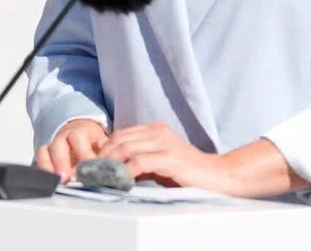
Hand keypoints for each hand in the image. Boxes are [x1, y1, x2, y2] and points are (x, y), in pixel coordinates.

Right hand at [35, 119, 108, 180]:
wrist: (82, 135)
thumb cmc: (94, 144)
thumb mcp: (104, 146)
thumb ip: (107, 157)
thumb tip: (113, 172)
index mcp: (80, 132)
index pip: (78, 137)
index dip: (82, 153)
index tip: (88, 169)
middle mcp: (63, 137)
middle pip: (57, 144)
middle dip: (61, 162)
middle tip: (66, 179)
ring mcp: (52, 147)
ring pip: (44, 152)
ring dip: (48, 168)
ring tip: (55, 184)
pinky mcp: (45, 158)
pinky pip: (38, 162)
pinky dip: (41, 173)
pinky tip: (47, 184)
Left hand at [98, 123, 237, 193]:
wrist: (219, 175)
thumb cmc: (187, 172)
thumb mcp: (159, 161)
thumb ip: (139, 160)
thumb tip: (113, 169)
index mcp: (155, 129)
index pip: (120, 134)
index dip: (103, 149)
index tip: (93, 165)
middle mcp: (158, 132)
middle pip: (119, 140)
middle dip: (102, 157)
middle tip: (91, 173)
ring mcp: (165, 144)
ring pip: (126, 149)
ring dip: (110, 165)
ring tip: (100, 178)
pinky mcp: (170, 159)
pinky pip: (140, 163)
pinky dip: (126, 172)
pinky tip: (119, 181)